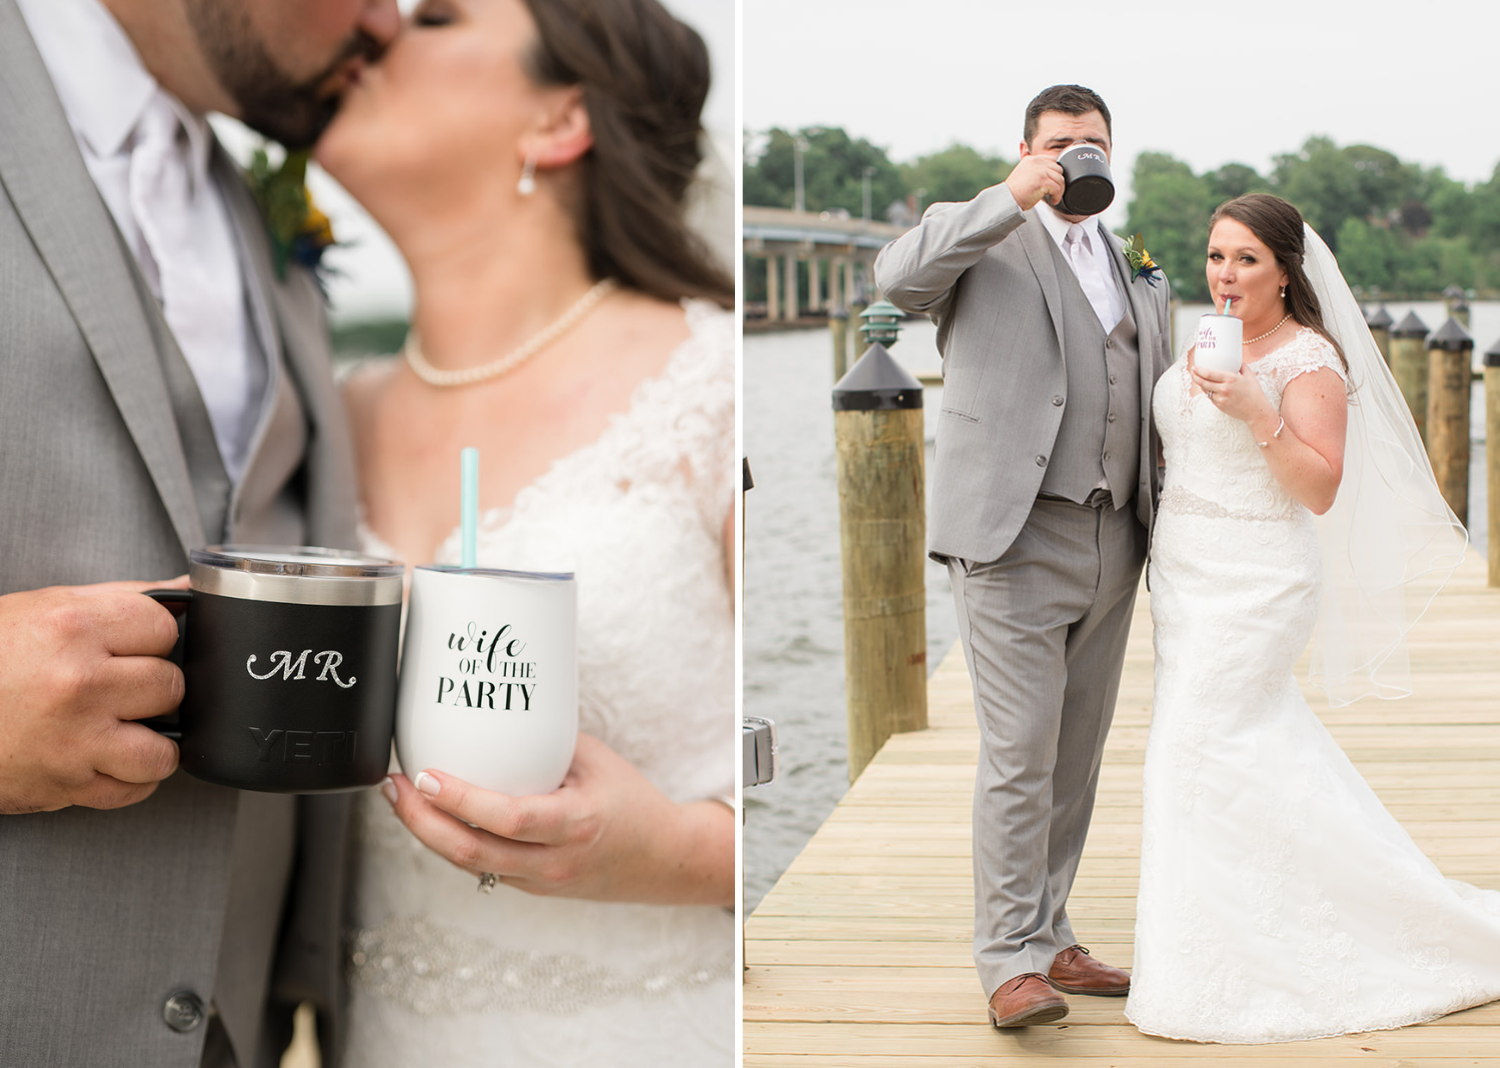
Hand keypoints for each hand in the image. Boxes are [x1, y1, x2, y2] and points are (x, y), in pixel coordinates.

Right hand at [0, 580, 185, 813]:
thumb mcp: (45, 608)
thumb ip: (122, 599)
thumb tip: (189, 594)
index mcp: (72, 627)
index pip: (165, 629)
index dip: (152, 638)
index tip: (132, 646)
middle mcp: (78, 682)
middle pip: (171, 686)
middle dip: (150, 688)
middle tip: (117, 688)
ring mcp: (75, 739)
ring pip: (165, 748)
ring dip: (149, 741)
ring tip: (119, 728)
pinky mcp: (67, 784)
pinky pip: (136, 789)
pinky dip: (129, 779)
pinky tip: (106, 757)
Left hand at [383, 732, 733, 905]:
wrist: (661, 859)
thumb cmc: (632, 802)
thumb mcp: (596, 761)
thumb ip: (546, 743)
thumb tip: (494, 711)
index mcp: (575, 825)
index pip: (508, 819)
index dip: (461, 801)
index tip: (426, 775)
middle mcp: (553, 862)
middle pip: (471, 852)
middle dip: (420, 821)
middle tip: (395, 787)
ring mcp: (539, 882)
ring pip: (467, 864)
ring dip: (427, 833)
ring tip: (401, 799)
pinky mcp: (530, 888)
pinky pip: (481, 866)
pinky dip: (452, 841)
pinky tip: (433, 817)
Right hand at [1003, 154, 1065, 211]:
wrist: (1008, 199)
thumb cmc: (1015, 190)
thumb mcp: (1023, 172)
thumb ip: (1032, 166)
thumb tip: (1038, 160)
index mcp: (1032, 159)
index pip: (1052, 160)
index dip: (1055, 172)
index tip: (1053, 181)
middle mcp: (1037, 163)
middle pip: (1059, 169)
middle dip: (1059, 181)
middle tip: (1055, 190)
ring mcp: (1040, 171)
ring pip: (1060, 179)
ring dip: (1060, 190)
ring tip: (1054, 196)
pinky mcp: (1043, 181)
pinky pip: (1057, 188)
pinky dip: (1058, 196)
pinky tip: (1053, 200)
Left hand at [1191, 360, 1274, 426]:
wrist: (1256, 411)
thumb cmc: (1254, 392)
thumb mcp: (1250, 376)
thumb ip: (1242, 366)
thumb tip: (1237, 360)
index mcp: (1230, 379)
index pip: (1209, 374)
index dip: (1199, 370)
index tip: (1195, 367)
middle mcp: (1223, 389)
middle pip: (1203, 382)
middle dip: (1195, 376)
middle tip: (1192, 371)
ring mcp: (1220, 398)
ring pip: (1205, 390)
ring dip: (1200, 384)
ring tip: (1198, 378)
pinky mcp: (1219, 406)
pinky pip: (1210, 397)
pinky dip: (1208, 391)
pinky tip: (1207, 387)